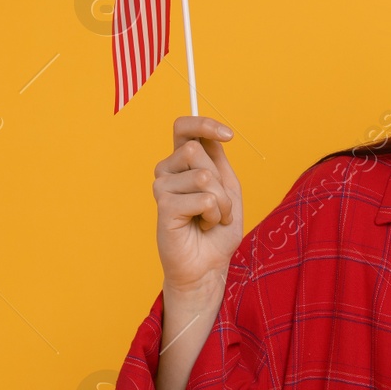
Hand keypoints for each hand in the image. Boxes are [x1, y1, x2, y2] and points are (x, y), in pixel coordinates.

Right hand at [153, 116, 244, 293]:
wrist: (208, 265)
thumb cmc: (217, 230)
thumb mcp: (228, 189)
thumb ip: (218, 162)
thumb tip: (210, 136)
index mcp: (182, 162)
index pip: (184, 128)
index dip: (204, 124)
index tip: (228, 135)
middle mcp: (167, 170)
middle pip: (196, 150)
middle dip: (220, 181)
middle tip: (220, 206)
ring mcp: (162, 187)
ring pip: (204, 176)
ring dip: (221, 202)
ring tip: (212, 218)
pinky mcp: (164, 205)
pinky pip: (204, 199)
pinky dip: (213, 215)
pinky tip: (202, 226)